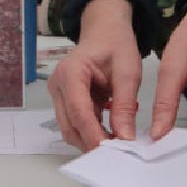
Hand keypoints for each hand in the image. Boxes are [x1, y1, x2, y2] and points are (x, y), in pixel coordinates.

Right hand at [47, 0, 142, 149]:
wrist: (105, 31)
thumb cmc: (115, 45)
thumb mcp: (128, 73)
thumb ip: (125, 105)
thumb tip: (125, 137)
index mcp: (71, 72)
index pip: (79, 111)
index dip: (94, 134)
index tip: (112, 151)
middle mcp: (58, 85)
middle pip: (70, 125)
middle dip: (92, 142)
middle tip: (118, 155)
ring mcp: (59, 94)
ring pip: (70, 129)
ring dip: (91, 140)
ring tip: (117, 147)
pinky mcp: (65, 101)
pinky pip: (75, 124)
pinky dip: (91, 133)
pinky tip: (110, 137)